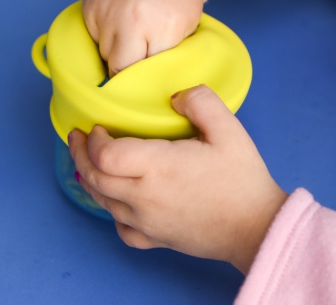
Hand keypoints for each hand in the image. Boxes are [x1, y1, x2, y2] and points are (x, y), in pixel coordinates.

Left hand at [68, 85, 287, 273]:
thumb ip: (201, 102)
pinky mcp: (155, 239)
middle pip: (94, 177)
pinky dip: (111, 210)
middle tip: (78, 137)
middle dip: (80, 154)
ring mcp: (146, 222)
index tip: (97, 126)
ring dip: (89, 178)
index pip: (105, 155)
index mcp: (158, 167)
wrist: (257, 228)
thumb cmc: (243, 181)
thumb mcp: (229, 129)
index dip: (93, 139)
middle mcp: (144, 197)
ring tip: (89, 161)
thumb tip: (175, 96)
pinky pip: (119, 227)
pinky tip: (117, 199)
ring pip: (102, 202)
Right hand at [82, 0, 205, 75]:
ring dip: (114, 52)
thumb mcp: (185, 26)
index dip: (145, 82)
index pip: (143, 75)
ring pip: (101, 53)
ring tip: (132, 36)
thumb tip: (146, 84)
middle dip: (127, 71)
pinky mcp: (88, 2)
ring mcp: (104, 9)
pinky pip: (91, 35)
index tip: (147, 85)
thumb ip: (165, 55)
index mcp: (161, 28)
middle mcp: (127, 19)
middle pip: (117, 68)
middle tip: (139, 64)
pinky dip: (103, 35)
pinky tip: (119, 22)